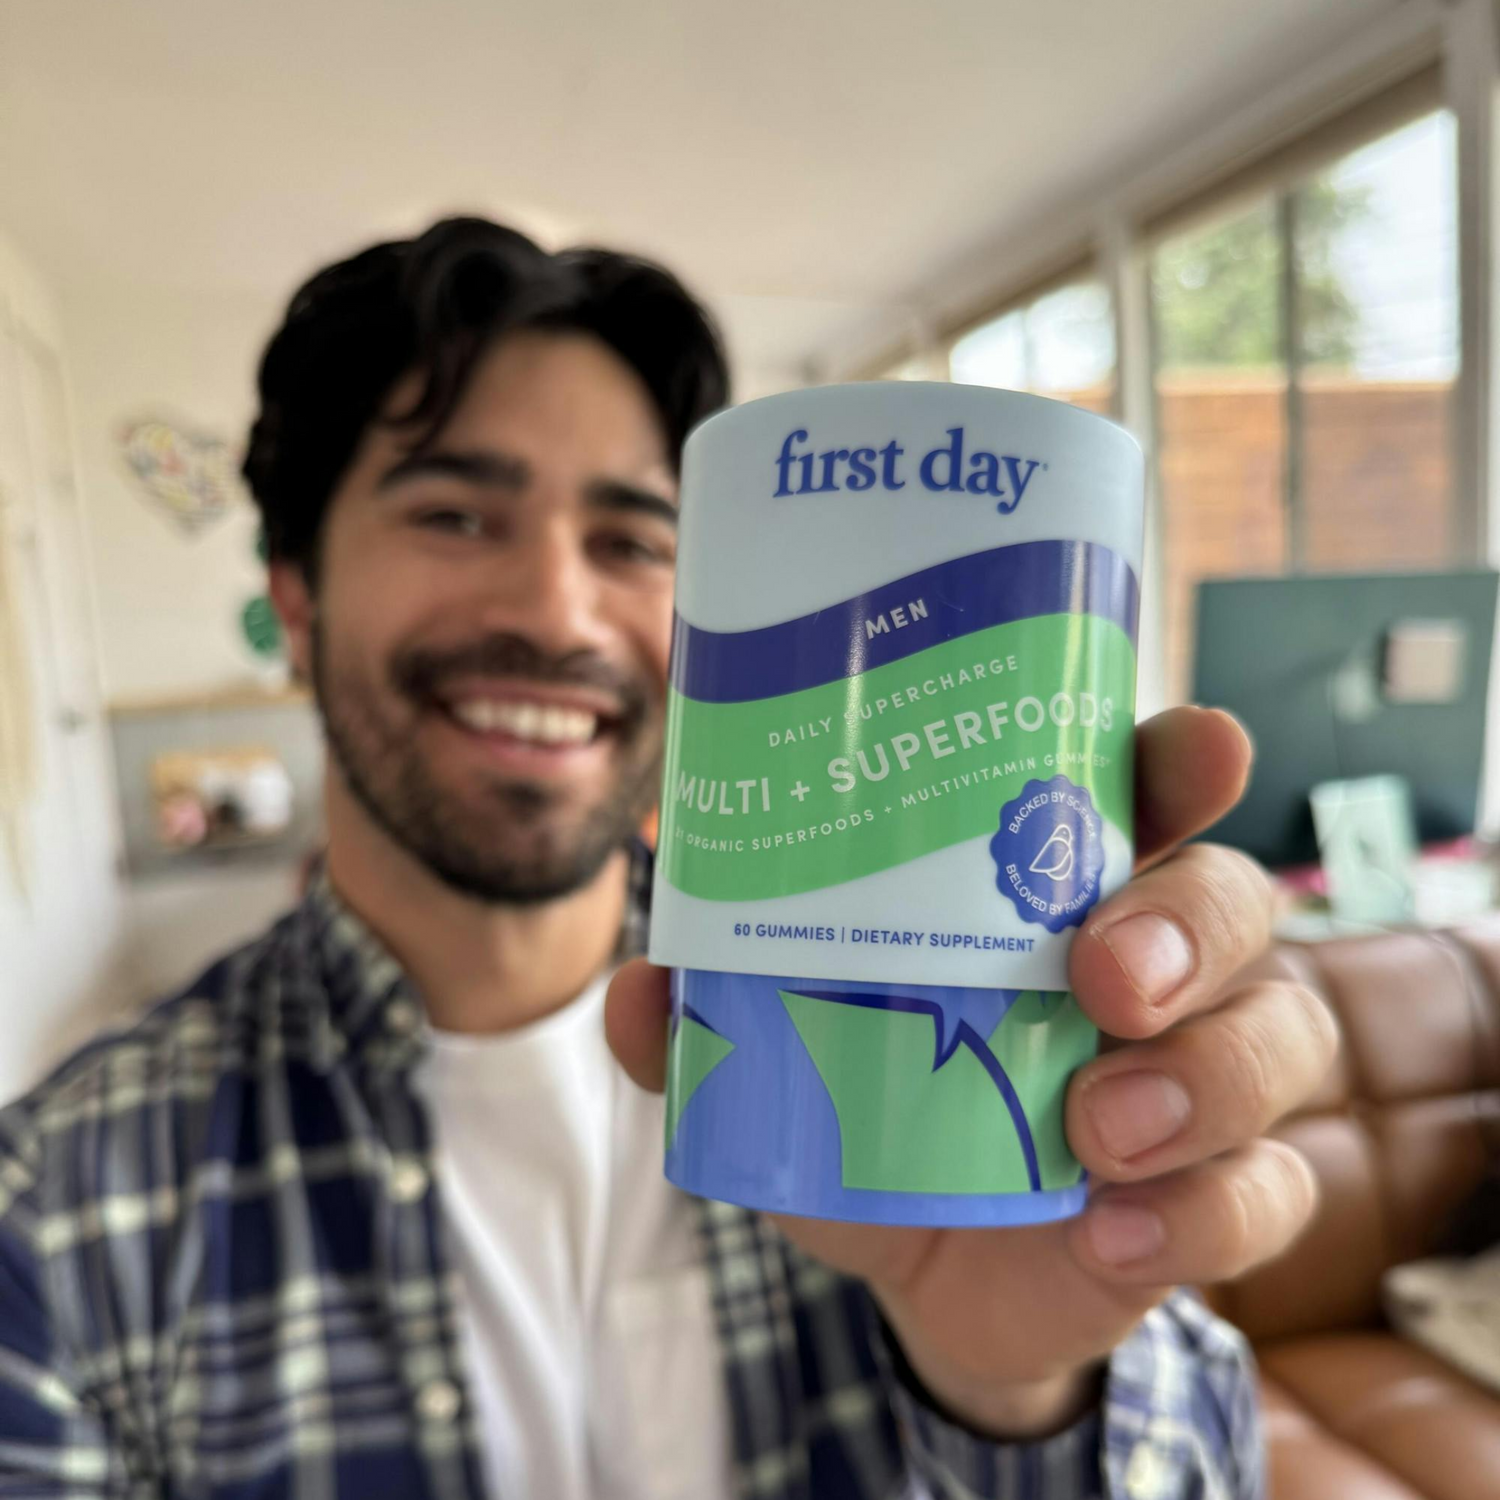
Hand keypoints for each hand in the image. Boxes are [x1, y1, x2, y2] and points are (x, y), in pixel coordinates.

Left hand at [606, 707, 1336, 1439]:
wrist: (927, 1263)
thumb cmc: (874, 1112)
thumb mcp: (789, 1061)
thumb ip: (715, 1021)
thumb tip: (640, 991)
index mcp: (1058, 892)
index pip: (1147, 795)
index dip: (1186, 760)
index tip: (1200, 747)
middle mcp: (1155, 964)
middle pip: (1231, 900)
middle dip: (1186, 925)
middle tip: (1101, 973)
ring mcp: (1200, 1077)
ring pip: (1277, 1036)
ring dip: (1200, 1076)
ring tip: (1095, 1127)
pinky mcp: (1213, 1194)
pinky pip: (1263, 1192)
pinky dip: (1199, 1212)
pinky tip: (1108, 1232)